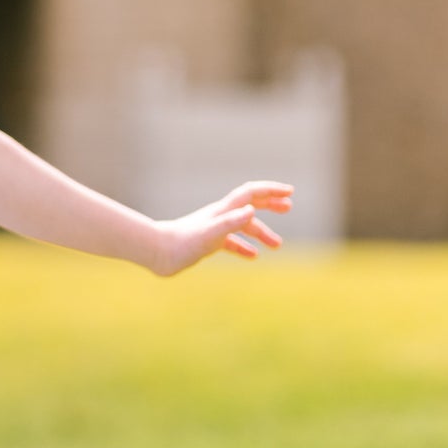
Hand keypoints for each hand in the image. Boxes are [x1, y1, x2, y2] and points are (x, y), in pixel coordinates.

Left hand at [148, 180, 293, 277]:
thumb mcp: (211, 234)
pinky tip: (253, 257)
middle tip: (289, 207)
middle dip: (270, 204)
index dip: (271, 190)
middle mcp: (219, 216)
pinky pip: (231, 243)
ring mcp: (213, 228)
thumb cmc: (182, 243)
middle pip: (249, 205)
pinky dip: (244, 247)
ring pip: (243, 226)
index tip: (290, 192)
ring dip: (261, 232)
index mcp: (223, 210)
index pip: (251, 193)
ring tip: (278, 245)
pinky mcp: (207, 242)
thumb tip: (253, 211)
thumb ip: (231, 222)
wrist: (157, 252)